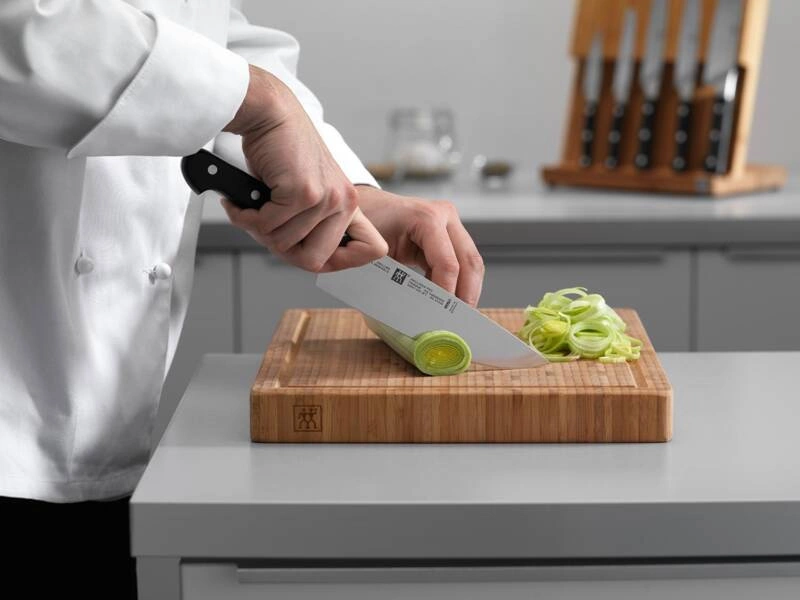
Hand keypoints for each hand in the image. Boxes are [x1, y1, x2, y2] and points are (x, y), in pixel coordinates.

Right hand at [222, 65, 386, 271]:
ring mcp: (325, 198)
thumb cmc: (282, 150)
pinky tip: (240, 202)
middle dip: (280, 250)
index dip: (338, 262)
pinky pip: (266, 225)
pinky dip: (245, 217)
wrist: (270, 113)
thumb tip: (300, 256)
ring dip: (257, 230)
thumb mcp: (308, 190)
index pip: (367, 251)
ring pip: (283, 243)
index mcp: (350, 203)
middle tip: (264, 231)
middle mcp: (344, 201)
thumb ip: (312, 223)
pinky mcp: (302, 192)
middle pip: (313, 260)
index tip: (308, 253)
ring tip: (250, 209)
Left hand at [356, 187, 484, 306]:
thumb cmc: (364, 226)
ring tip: (456, 315)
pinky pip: (463, 261)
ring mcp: (450, 223)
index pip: (448, 263)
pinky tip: (448, 300)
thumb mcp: (375, 252)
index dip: (448, 292)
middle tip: (459, 321)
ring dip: (467, 290)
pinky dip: (459, 282)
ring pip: (472, 262)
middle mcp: (444, 216)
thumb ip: (393, 279)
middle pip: (469, 262)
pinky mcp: (449, 234)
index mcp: (426, 218)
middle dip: (466, 294)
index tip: (442, 317)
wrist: (362, 206)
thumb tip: (411, 312)